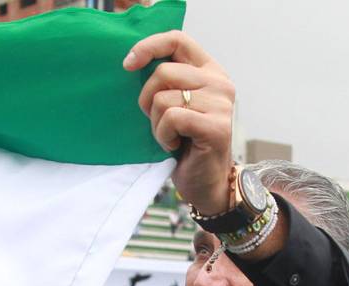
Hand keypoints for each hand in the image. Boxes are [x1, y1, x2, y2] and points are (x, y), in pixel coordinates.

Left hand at [123, 31, 234, 215]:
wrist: (204, 183)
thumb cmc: (183, 144)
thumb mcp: (172, 105)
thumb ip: (164, 82)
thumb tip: (129, 62)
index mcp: (209, 71)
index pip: (177, 40)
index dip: (148, 47)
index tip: (127, 65)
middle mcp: (220, 83)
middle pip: (164, 71)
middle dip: (147, 100)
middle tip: (157, 122)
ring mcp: (221, 105)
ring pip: (164, 98)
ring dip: (156, 124)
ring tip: (169, 137)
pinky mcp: (216, 127)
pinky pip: (172, 118)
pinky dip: (163, 136)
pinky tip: (174, 146)